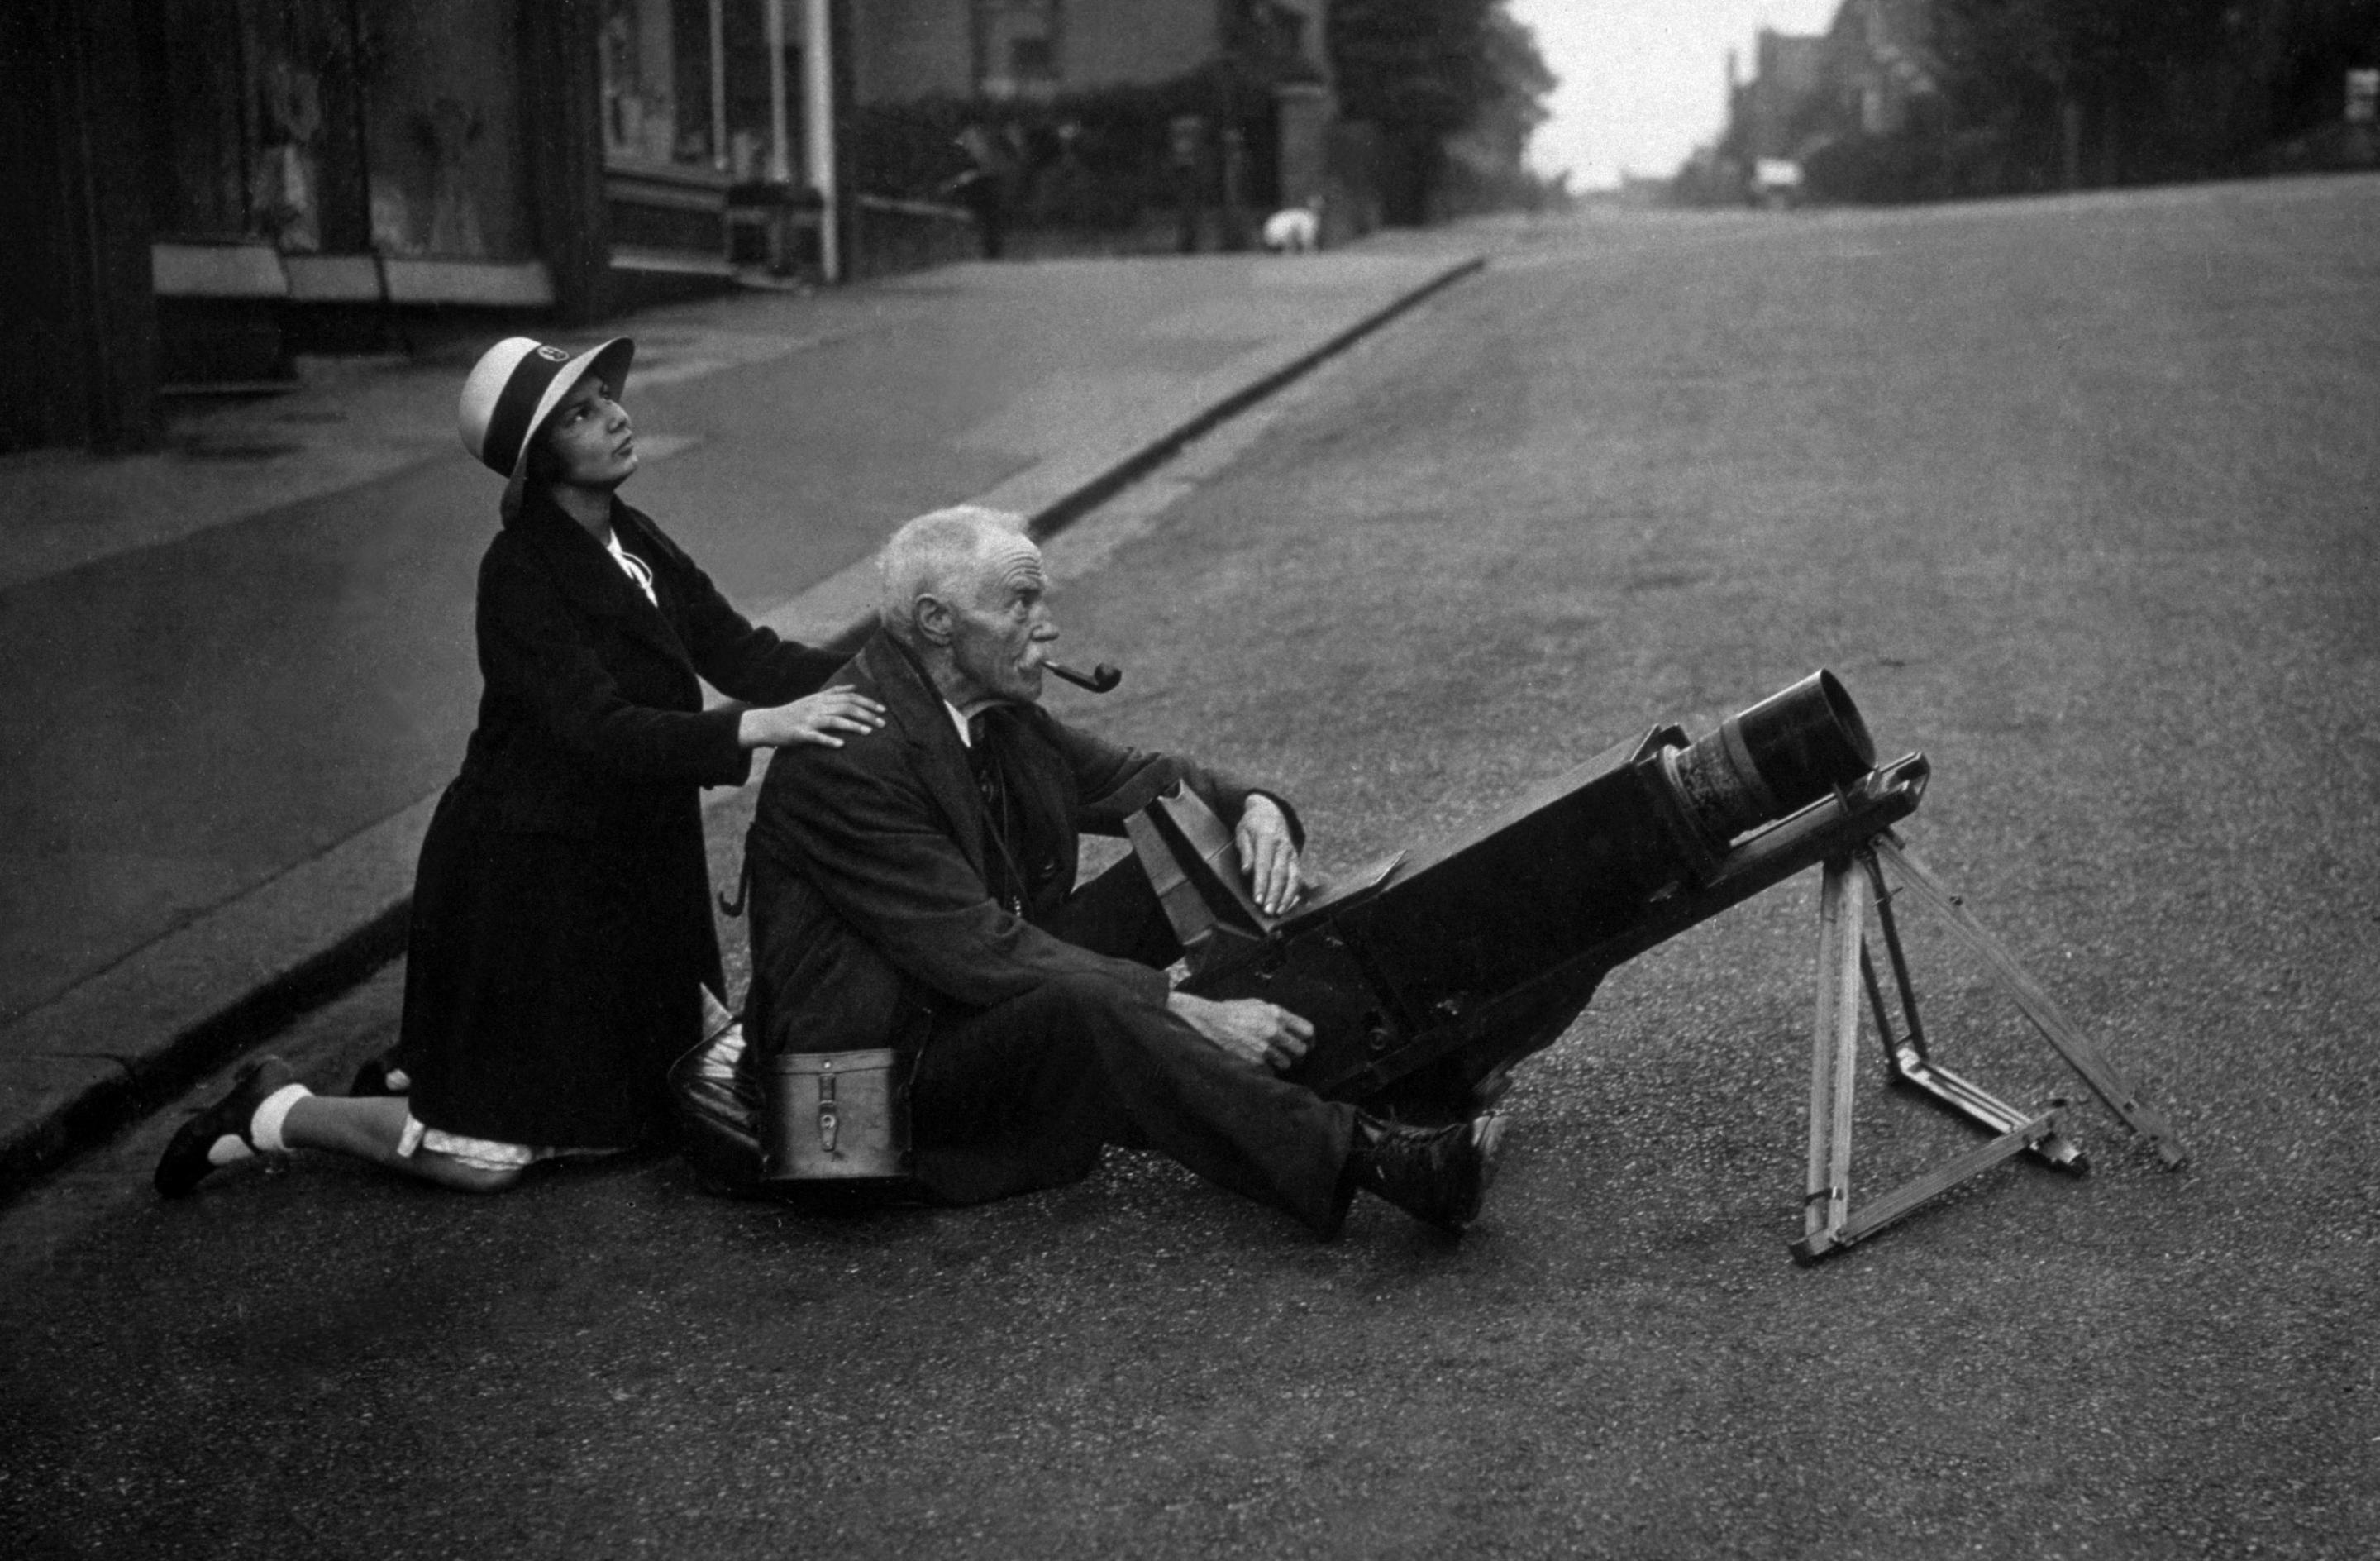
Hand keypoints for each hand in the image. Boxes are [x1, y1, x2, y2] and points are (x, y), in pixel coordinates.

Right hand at [738, 687, 885, 749]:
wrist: (766, 723)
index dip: (867, 702)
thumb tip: (854, 687)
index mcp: (821, 698)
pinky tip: (841, 745)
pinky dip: (829, 740)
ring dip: (852, 725)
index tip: (883, 709)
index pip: (849, 697)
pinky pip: (816, 737)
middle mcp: (816, 706)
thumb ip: (833, 693)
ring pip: (833, 720)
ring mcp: (807, 720)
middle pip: (845, 707)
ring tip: (868, 732)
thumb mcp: (813, 699)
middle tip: (882, 724)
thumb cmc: (792, 713)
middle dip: (866, 714)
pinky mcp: (799, 733)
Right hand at [1167, 992, 1312, 1073]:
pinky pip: (1270, 1071)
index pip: (1307, 1030)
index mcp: (1276, 1013)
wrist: (1207, 1023)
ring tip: (1270, 1058)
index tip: (1307, 1044)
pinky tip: (1257, 1062)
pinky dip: (1265, 1070)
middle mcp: (1273, 1030)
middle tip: (1291, 1055)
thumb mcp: (1256, 1005)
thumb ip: (1276, 1015)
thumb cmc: (1231, 1012)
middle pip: (1301, 1050)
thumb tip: (1293, 1028)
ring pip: (1287, 1064)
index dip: (1310, 1040)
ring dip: (1280, 1063)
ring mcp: (1264, 1048)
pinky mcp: (1254, 1062)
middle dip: (1297, 1054)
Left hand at [1235, 794, 1301, 916]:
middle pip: (1280, 874)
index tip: (1257, 899)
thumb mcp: (1242, 833)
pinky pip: (1298, 878)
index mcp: (1267, 838)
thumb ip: (1245, 851)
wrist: (1270, 812)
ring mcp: (1291, 854)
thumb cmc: (1252, 825)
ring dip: (1286, 897)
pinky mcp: (1296, 860)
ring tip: (1278, 912)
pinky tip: (1287, 906)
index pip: (1264, 864)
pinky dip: (1294, 893)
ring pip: (1293, 877)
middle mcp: (1283, 847)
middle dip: (1274, 894)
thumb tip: (1246, 870)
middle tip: (1267, 910)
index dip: (1261, 883)